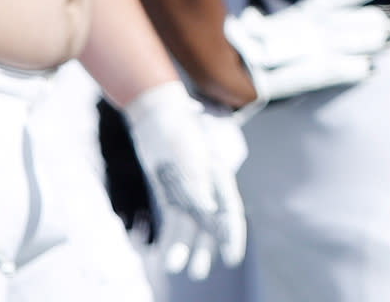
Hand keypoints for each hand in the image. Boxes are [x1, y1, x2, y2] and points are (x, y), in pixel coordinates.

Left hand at [124, 81, 246, 279]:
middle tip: (199, 274)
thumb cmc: (178, 131)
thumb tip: (206, 212)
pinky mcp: (173, 194)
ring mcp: (190, 192)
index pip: (229, 213)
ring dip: (185, 247)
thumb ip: (198, 184)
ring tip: (176, 269)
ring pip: (190, 226)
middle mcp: (208, 188)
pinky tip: (167, 255)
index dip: (231, 237)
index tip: (231, 259)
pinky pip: (174, 221)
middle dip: (206, 249)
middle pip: (210, 225)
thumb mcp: (188, 156)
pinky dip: (171, 238)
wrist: (158, 116)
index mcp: (220, 178)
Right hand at [224, 0, 389, 106]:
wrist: (190, 82)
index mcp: (276, 26)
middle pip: (332, 24)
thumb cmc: (214, 62)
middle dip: (365, 21)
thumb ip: (256, 26)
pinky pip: (315, 73)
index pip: (315, 5)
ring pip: (331, 43)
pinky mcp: (273, 81)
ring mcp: (278, 55)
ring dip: (363, 41)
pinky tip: (368, 70)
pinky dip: (342, 71)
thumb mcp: (241, 40)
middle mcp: (281, 36)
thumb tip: (258, 11)